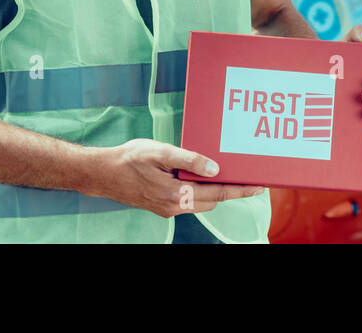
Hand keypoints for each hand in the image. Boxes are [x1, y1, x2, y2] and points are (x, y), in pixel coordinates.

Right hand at [85, 139, 265, 216]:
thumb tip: (215, 169)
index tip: (258, 187)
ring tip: (231, 176)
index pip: (217, 193)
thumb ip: (189, 160)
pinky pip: (189, 200)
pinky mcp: (162, 205)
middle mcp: (174, 206)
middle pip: (212, 200)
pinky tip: (203, 177)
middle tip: (249, 179)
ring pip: (201, 201)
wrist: (103, 173)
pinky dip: (201, 191)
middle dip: (232, 191)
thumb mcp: (161, 152)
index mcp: (176, 195)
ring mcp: (168, 208)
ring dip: (216, 191)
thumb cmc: (130, 159)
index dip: (239, 190)